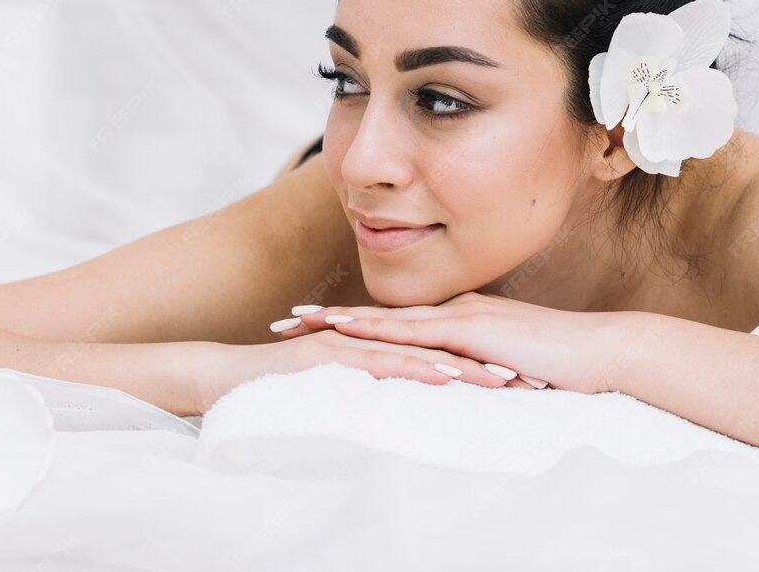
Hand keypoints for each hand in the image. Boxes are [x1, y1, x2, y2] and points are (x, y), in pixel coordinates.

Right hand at [195, 327, 518, 412]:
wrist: (224, 376)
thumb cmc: (279, 390)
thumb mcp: (340, 393)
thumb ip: (373, 394)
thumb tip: (406, 416)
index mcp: (377, 349)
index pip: (439, 357)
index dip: (481, 368)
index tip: (522, 383)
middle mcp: (371, 341)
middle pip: (441, 350)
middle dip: (487, 364)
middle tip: (533, 380)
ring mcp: (355, 344)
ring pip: (421, 352)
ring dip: (465, 366)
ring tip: (507, 380)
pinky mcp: (336, 354)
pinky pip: (384, 361)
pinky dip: (419, 367)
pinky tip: (448, 376)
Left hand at [273, 291, 627, 393]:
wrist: (604, 352)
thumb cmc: (564, 369)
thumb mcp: (510, 373)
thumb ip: (481, 377)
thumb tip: (460, 397)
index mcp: (459, 321)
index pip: (393, 326)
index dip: (348, 324)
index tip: (308, 328)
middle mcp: (452, 312)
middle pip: (376, 317)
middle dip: (327, 319)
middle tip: (281, 322)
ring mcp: (461, 318)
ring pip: (386, 319)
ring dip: (339, 321)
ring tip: (297, 323)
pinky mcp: (473, 331)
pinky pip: (416, 332)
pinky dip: (378, 331)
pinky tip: (348, 332)